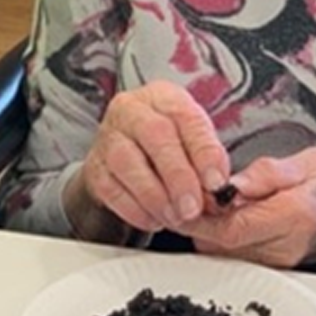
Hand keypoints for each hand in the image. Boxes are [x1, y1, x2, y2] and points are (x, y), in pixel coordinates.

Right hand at [68, 81, 230, 234]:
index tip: (217, 182)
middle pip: (155, 136)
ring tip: (176, 216)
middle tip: (194, 207)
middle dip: (178, 176)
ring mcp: (108, 138)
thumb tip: (220, 190)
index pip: (185, 117)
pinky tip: (155, 218)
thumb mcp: (194, 139)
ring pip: (128, 163)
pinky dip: (136, 210)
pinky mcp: (95, 168)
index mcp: (163, 97)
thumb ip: (207, 158)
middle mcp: (131, 110)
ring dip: (156, 197)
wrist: (130, 153)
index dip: (203, 152)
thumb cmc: (169, 143)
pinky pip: (112, 189)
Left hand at [179, 146, 315, 266]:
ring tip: (209, 197)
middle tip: (189, 190)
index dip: (196, 218)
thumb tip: (231, 184)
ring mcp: (281, 258)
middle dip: (197, 220)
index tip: (178, 199)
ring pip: (225, 251)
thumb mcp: (307, 162)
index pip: (228, 230)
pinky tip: (226, 211)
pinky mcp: (278, 261)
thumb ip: (266, 175)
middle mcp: (284, 246)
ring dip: (209, 227)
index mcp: (292, 217)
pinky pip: (238, 252)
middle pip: (219, 245)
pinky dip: (224, 234)